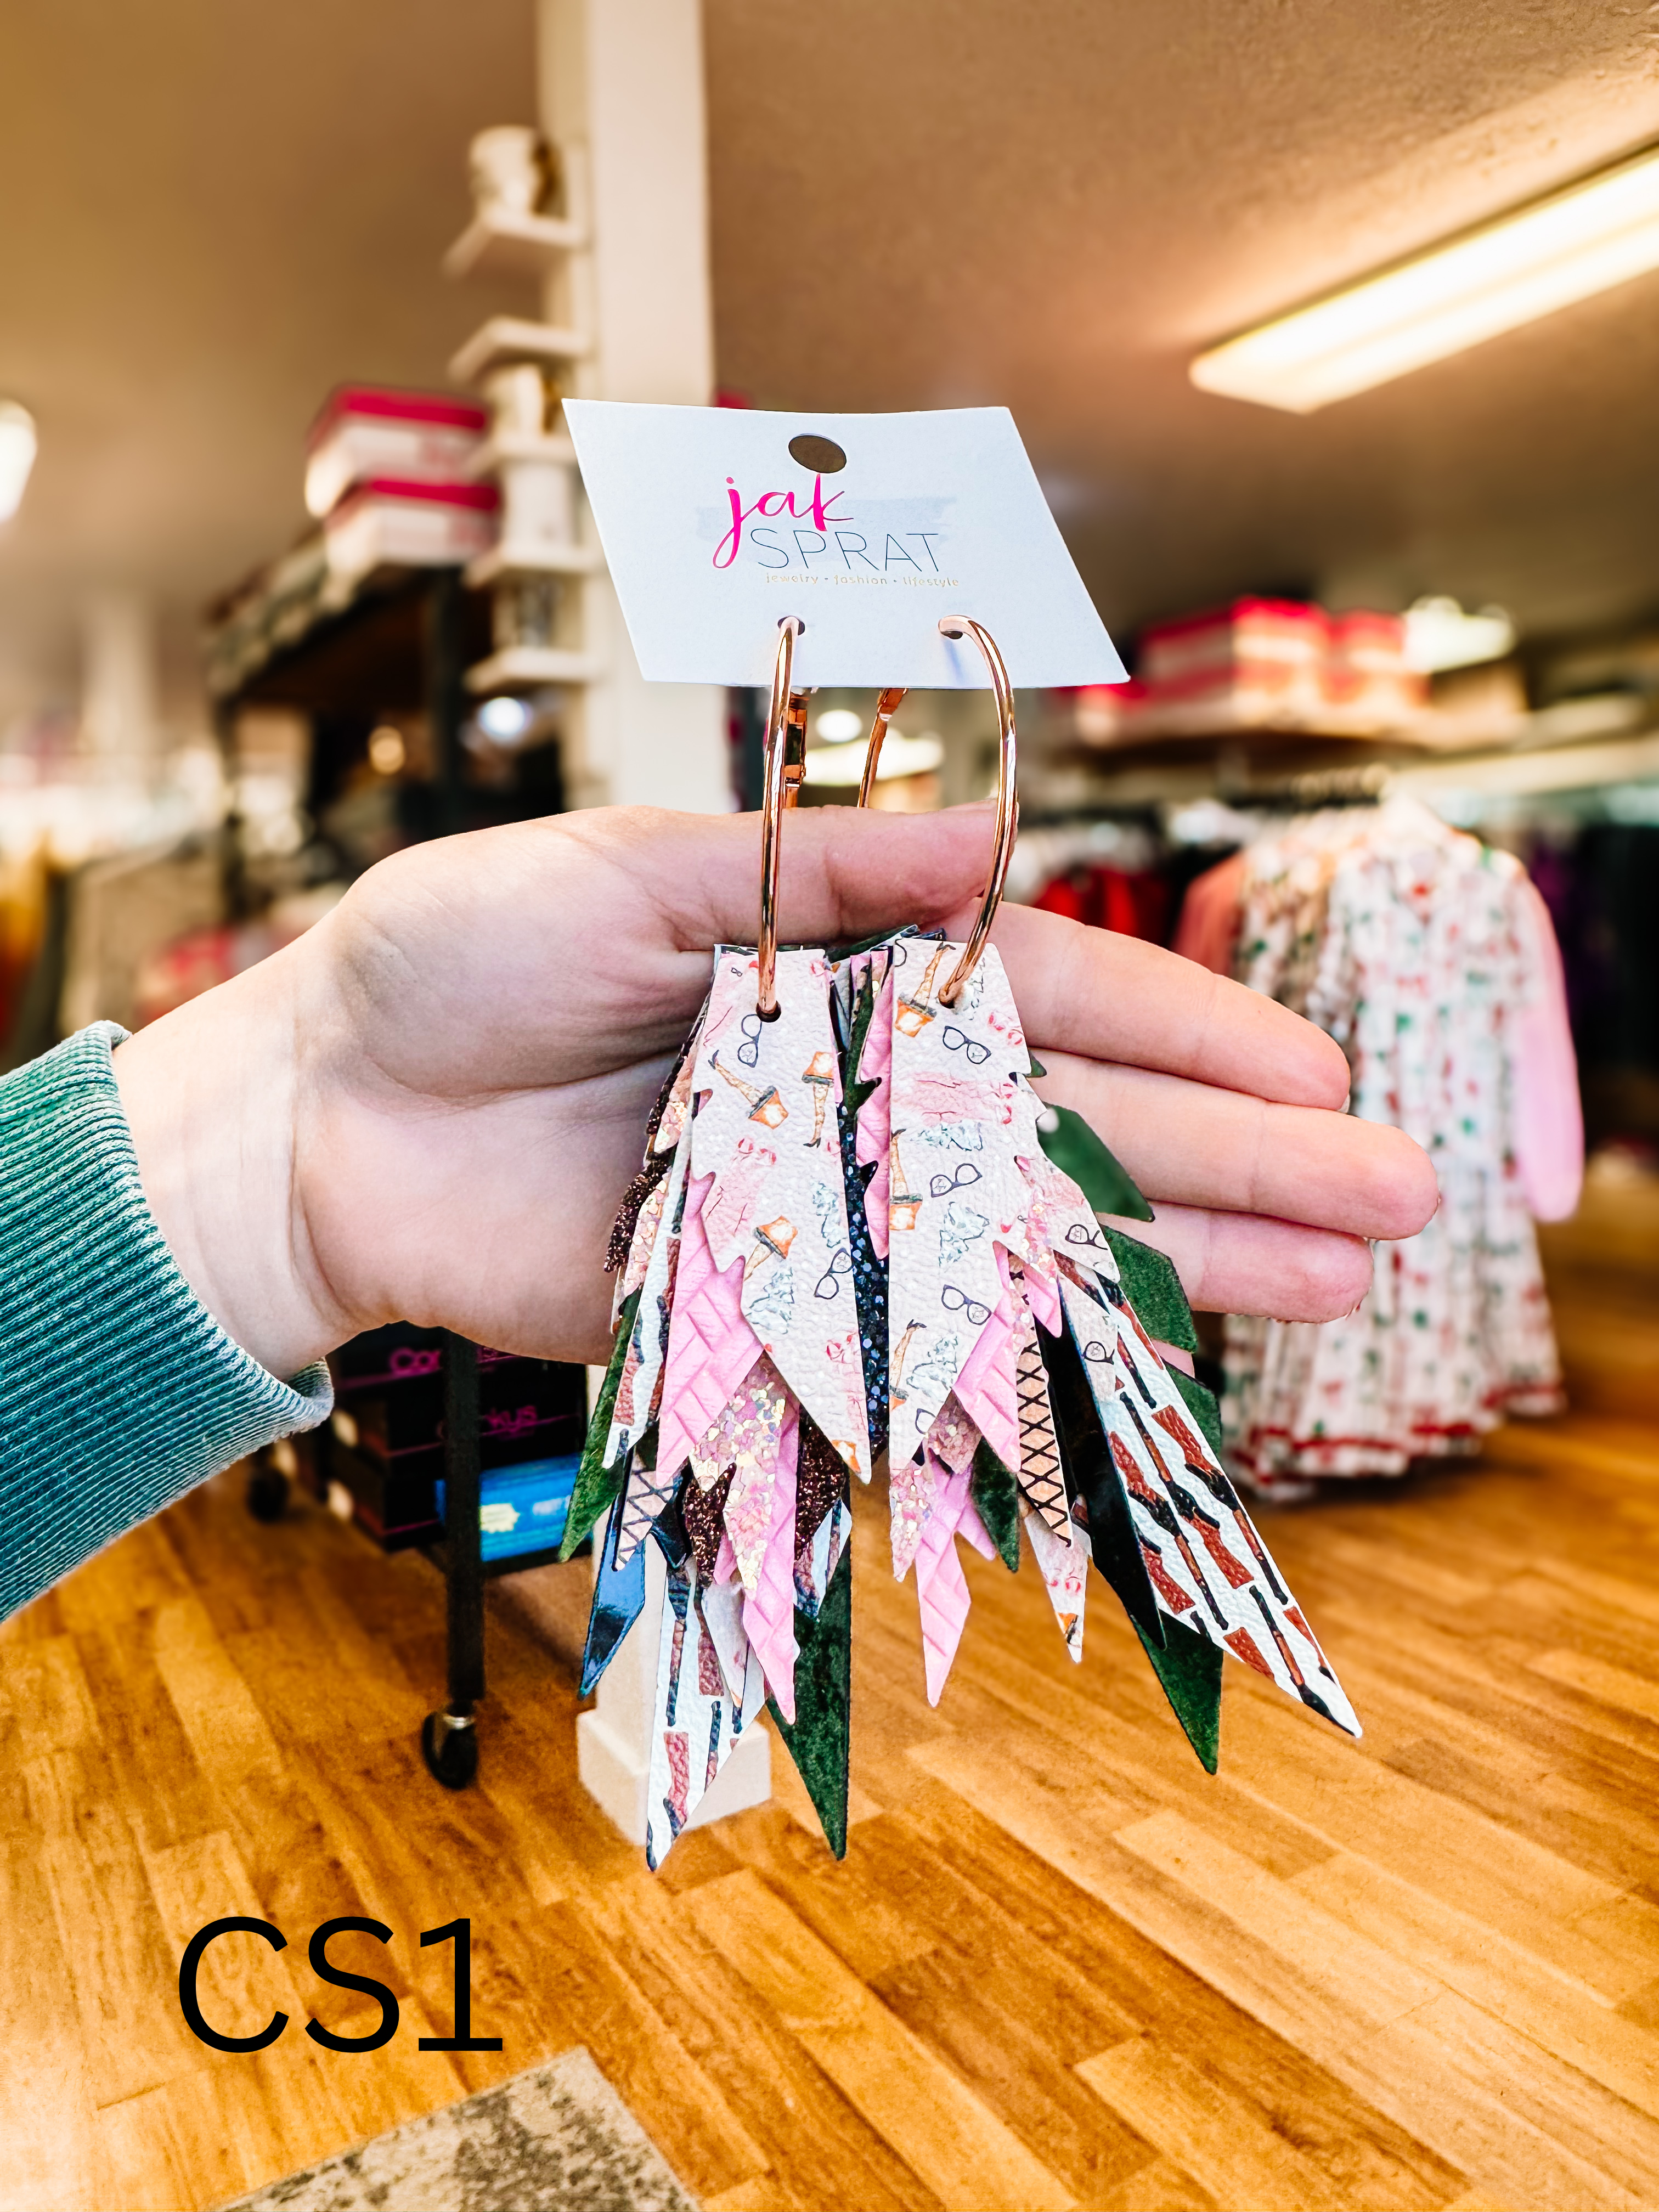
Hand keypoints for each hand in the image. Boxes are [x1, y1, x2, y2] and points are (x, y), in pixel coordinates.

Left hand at [111, 803, 1436, 1377]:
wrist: (324, 1113)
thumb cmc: (455, 958)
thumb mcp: (624, 873)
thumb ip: (805, 872)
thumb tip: (977, 846)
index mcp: (842, 968)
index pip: (1049, 997)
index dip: (1185, 1032)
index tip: (1309, 1071)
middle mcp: (856, 1093)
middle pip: (1077, 1127)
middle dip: (1236, 1157)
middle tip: (1394, 1195)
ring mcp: (821, 1212)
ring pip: (1025, 1241)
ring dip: (1180, 1263)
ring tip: (1333, 1285)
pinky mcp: (761, 1312)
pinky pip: (907, 1347)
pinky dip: (1014, 1370)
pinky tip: (1147, 1384)